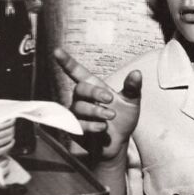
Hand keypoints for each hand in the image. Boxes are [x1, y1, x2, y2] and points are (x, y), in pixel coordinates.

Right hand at [54, 47, 141, 161]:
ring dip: (96, 111)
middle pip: (80, 88)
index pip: (77, 72)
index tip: (56, 51)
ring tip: (111, 116)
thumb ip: (132, 88)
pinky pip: (78, 125)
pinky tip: (103, 128)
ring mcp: (77, 114)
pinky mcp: (75, 129)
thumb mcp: (131, 102)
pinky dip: (92, 125)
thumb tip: (137, 73)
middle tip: (110, 99)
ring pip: (79, 107)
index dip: (66, 62)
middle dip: (94, 93)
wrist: (119, 144)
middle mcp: (82, 99)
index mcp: (93, 87)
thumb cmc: (123, 120)